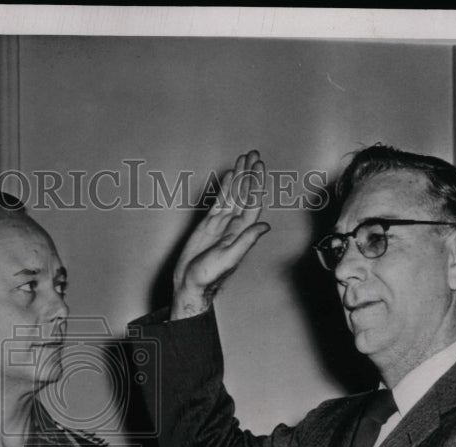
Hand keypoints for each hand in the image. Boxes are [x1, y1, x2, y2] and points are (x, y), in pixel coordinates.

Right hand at [172, 150, 270, 319]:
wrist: (190, 283)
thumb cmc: (208, 276)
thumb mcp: (229, 258)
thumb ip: (246, 241)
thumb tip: (265, 227)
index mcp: (241, 231)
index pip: (252, 202)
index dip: (256, 184)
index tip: (259, 167)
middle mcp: (233, 225)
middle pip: (244, 193)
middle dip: (249, 174)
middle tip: (253, 154)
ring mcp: (221, 223)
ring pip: (233, 194)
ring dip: (239, 177)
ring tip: (243, 159)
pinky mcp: (208, 224)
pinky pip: (219, 201)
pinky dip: (225, 187)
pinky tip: (229, 176)